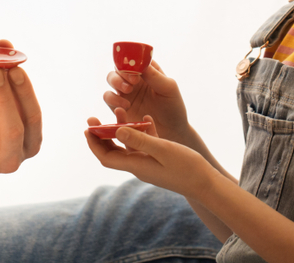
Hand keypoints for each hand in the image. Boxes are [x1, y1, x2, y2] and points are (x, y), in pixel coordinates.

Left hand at [84, 116, 215, 199]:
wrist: (206, 183)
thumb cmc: (186, 168)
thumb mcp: (162, 149)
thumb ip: (140, 139)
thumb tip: (117, 129)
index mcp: (136, 165)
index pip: (106, 157)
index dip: (94, 144)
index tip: (87, 129)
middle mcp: (139, 165)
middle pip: (113, 151)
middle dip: (102, 135)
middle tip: (93, 118)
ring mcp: (149, 163)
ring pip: (128, 145)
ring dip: (121, 129)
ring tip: (119, 109)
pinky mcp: (159, 159)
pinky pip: (145, 144)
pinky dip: (142, 130)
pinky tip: (146, 117)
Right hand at [103, 60, 189, 142]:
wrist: (172, 131)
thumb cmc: (173, 107)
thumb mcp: (169, 89)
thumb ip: (155, 76)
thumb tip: (140, 64)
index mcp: (146, 70)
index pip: (133, 58)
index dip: (131, 62)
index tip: (136, 72)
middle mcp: (133, 79)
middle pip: (118, 67)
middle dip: (122, 73)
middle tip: (132, 83)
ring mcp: (125, 92)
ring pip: (111, 79)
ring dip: (116, 83)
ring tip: (128, 92)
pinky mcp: (119, 107)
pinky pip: (108, 99)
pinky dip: (113, 100)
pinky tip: (125, 106)